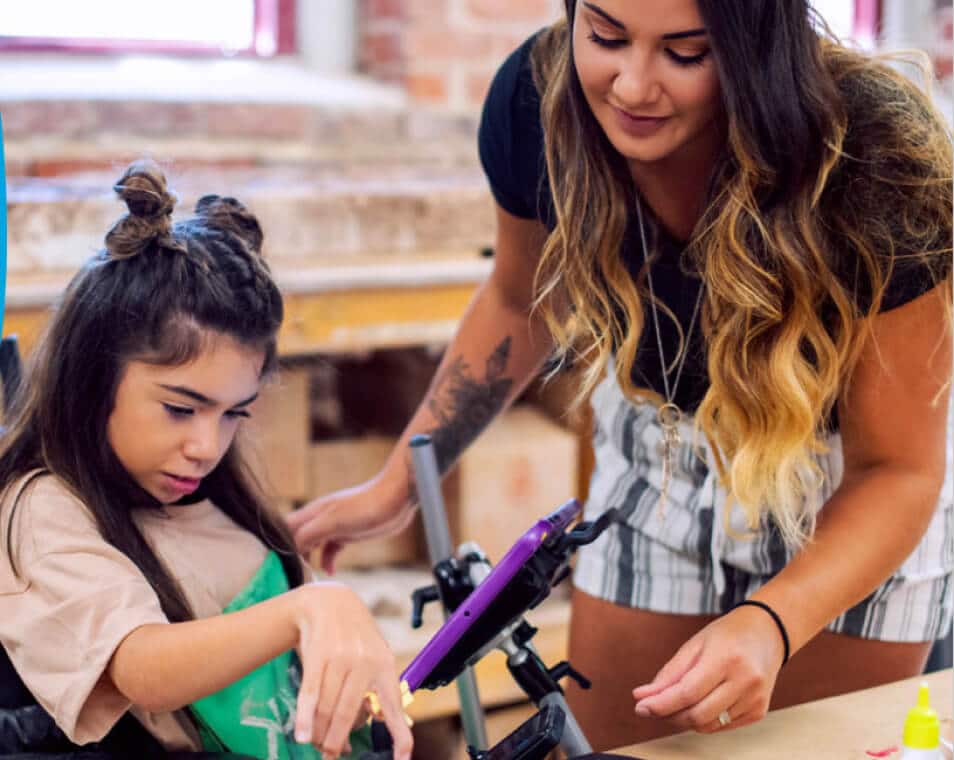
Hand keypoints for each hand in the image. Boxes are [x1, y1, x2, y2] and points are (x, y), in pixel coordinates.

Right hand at [286, 474, 415, 573]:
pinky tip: (331, 571)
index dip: (278, 545)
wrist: (396, 498)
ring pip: (313, 545)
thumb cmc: (365, 505)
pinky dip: (328, 560)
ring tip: (308, 578)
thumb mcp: (333, 521)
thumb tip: (291, 549)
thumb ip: (309, 534)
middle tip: (291, 577)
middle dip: (292, 556)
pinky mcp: (349, 533)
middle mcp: (320, 518)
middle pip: (297, 538)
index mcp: (313, 512)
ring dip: (309, 560)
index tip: (277, 566)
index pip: (285, 528)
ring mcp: (335, 526)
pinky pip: (331, 549)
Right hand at [289, 583, 412, 759]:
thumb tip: (365, 728)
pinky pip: (310, 693)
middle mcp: (365, 662)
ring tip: (316, 744)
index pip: (395, 707)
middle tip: (331, 755)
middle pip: (349, 714)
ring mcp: (340, 657)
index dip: (399, 737)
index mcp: (386, 666)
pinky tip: (302, 735)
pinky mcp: (318, 654)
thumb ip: (373, 692)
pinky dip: (305, 717)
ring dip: (320, 732)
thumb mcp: (374, 656)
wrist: (331, 601)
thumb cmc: (355, 637)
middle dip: (337, 740)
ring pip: (328, 707)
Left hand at [631, 605, 786, 732]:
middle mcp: (744, 680)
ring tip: (675, 704)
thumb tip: (642, 695)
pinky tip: (699, 705)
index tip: (641, 707)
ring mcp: (754, 698)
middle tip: (654, 706)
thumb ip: (669, 673)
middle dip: (670, 715)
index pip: (688, 692)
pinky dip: (704, 720)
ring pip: (709, 725)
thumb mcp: (694, 644)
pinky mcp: (758, 711)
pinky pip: (722, 726)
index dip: (661, 704)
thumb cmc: (729, 635)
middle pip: (698, 714)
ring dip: (685, 720)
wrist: (767, 633)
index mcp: (726, 658)